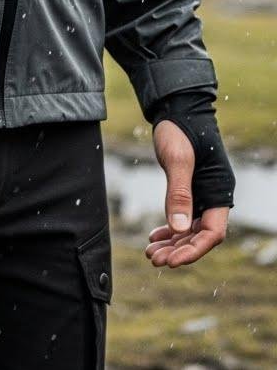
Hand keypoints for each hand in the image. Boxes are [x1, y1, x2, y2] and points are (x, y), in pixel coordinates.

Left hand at [145, 118, 228, 266]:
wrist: (176, 107)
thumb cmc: (180, 130)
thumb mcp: (178, 161)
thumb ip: (179, 194)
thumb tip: (179, 229)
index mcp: (219, 190)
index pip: (212, 233)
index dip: (193, 250)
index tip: (172, 262)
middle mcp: (214, 195)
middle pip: (200, 235)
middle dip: (179, 250)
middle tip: (154, 259)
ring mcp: (202, 192)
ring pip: (190, 228)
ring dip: (172, 243)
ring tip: (150, 253)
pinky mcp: (190, 188)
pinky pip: (183, 217)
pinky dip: (170, 228)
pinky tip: (154, 235)